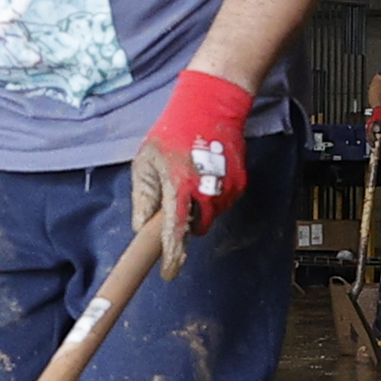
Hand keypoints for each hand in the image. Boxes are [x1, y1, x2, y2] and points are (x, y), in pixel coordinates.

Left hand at [132, 69, 253, 243]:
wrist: (212, 107)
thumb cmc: (173, 132)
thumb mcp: (145, 160)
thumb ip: (143, 195)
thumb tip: (140, 226)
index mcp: (179, 184)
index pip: (175, 230)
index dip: (172, 255)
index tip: (168, 273)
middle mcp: (206, 190)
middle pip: (196, 228)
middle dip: (185, 223)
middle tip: (177, 200)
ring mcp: (227, 188)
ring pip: (210, 217)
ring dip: (198, 209)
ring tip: (191, 179)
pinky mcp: (240, 184)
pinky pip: (222, 204)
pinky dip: (212, 199)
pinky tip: (206, 175)